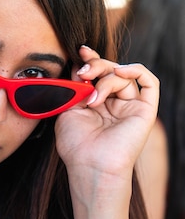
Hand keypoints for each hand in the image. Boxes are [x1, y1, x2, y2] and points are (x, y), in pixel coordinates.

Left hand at [55, 46, 158, 179]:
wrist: (90, 165)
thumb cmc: (76, 144)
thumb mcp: (68, 108)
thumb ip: (76, 86)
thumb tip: (81, 65)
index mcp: (96, 103)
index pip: (97, 74)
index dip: (90, 60)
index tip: (79, 52)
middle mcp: (114, 104)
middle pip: (110, 70)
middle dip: (96, 66)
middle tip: (83, 74)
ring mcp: (130, 107)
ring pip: (123, 76)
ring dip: (106, 78)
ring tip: (92, 96)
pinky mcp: (145, 111)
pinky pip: (150, 82)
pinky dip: (136, 70)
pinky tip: (119, 72)